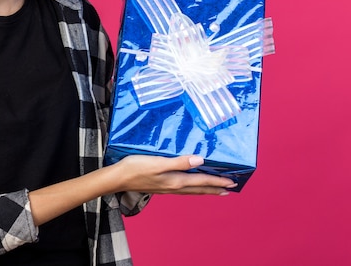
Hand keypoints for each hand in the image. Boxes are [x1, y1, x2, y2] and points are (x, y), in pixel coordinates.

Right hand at [113, 155, 236, 195]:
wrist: (119, 178)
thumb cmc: (136, 168)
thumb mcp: (158, 162)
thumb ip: (179, 162)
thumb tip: (200, 160)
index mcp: (176, 180)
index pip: (201, 181)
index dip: (217, 181)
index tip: (231, 182)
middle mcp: (174, 186)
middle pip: (199, 188)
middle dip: (215, 188)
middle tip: (229, 188)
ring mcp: (167, 188)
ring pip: (192, 190)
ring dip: (205, 189)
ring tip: (216, 190)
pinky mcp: (161, 186)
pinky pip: (183, 189)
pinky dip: (193, 188)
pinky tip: (190, 185)